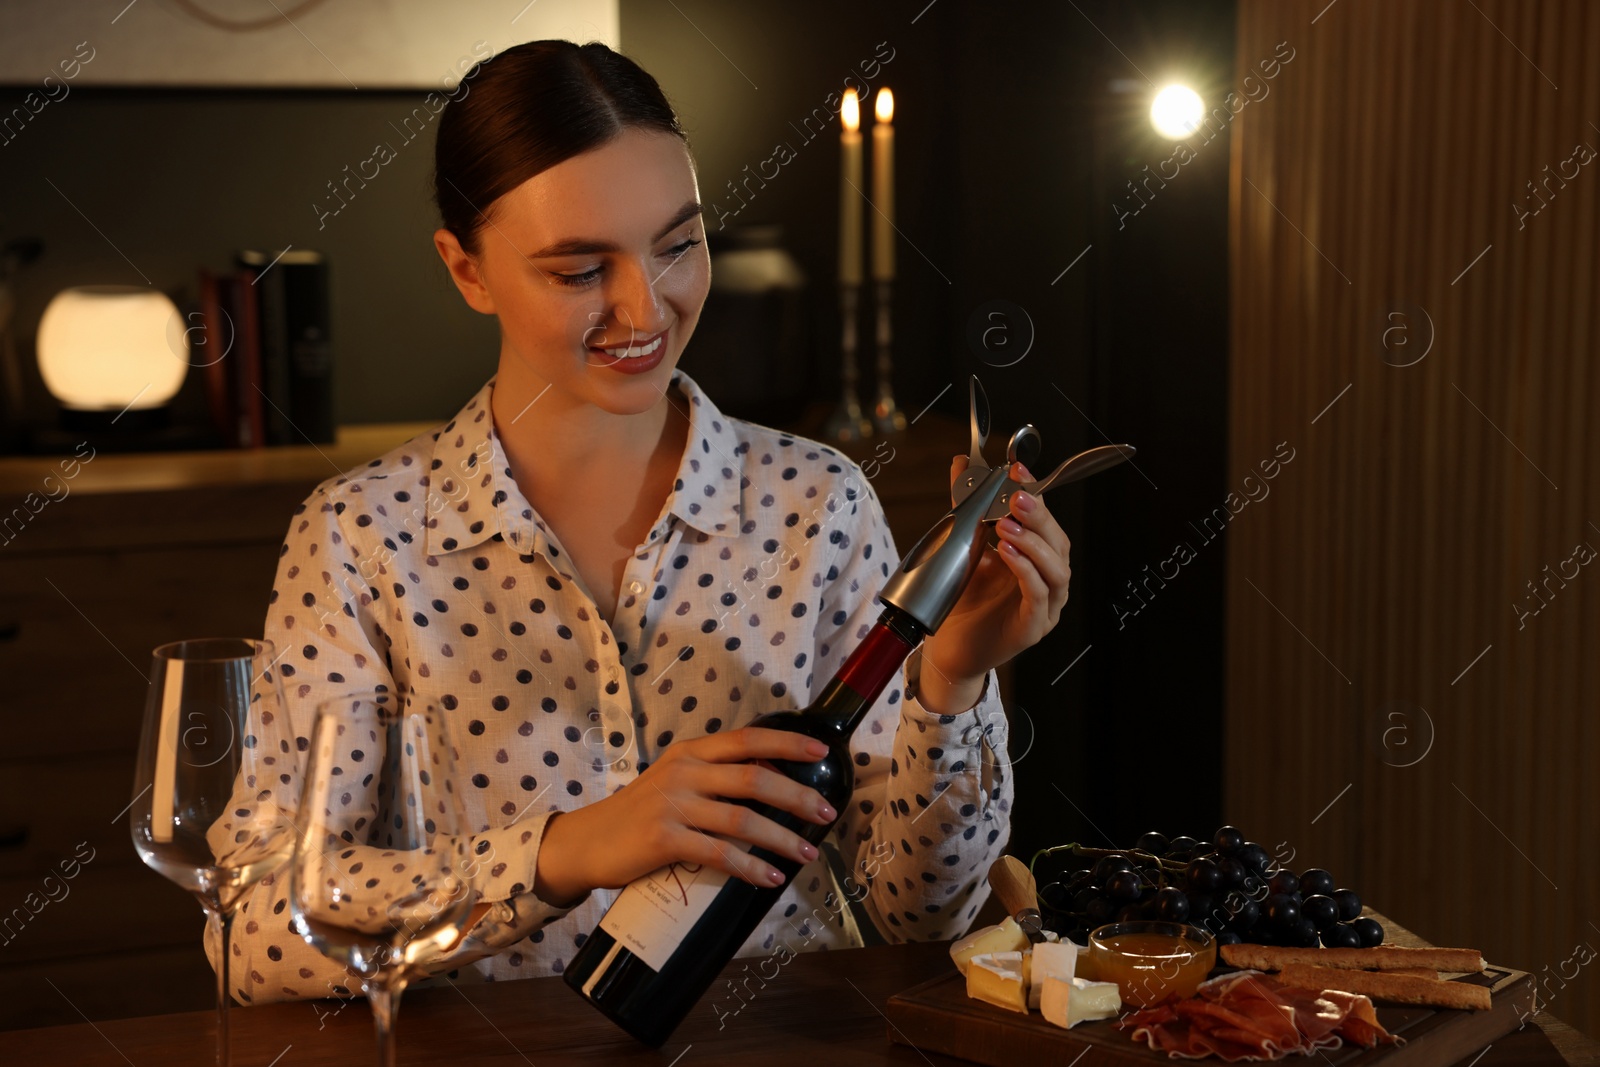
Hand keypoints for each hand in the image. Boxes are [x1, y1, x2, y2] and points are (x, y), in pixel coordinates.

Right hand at [532, 727, 837, 905]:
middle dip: (797, 797)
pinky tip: (769, 878)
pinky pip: (719, 854)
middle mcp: (684, 772)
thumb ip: (714, 777)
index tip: (822, 752)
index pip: (747, 739)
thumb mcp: (675, 781)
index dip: (787, 744)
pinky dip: (750, 867)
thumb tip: (771, 786)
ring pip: (743, 820)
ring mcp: (673, 805)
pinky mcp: (664, 840)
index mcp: (691, 752)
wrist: (587, 843)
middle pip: (755, 778)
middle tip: (827, 813)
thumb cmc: (639, 814)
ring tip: (807, 854)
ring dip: (782, 839)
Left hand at [918, 460, 1071, 709]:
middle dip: (1039, 517)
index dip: (1037, 495)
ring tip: (1007, 526)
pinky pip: (1038, 597)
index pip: (1046, 521)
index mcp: (1037, 560)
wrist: (946, 648)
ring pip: (1057, 570)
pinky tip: (1007, 554)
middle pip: (1059, 543)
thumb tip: (960, 464)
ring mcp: (1045, 607)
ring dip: (1034, 543)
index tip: (1018, 471)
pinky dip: (1026, 572)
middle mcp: (1048, 582)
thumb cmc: (962, 599)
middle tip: (1015, 497)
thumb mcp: (963, 545)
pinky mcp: (1033, 629)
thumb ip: (965, 506)